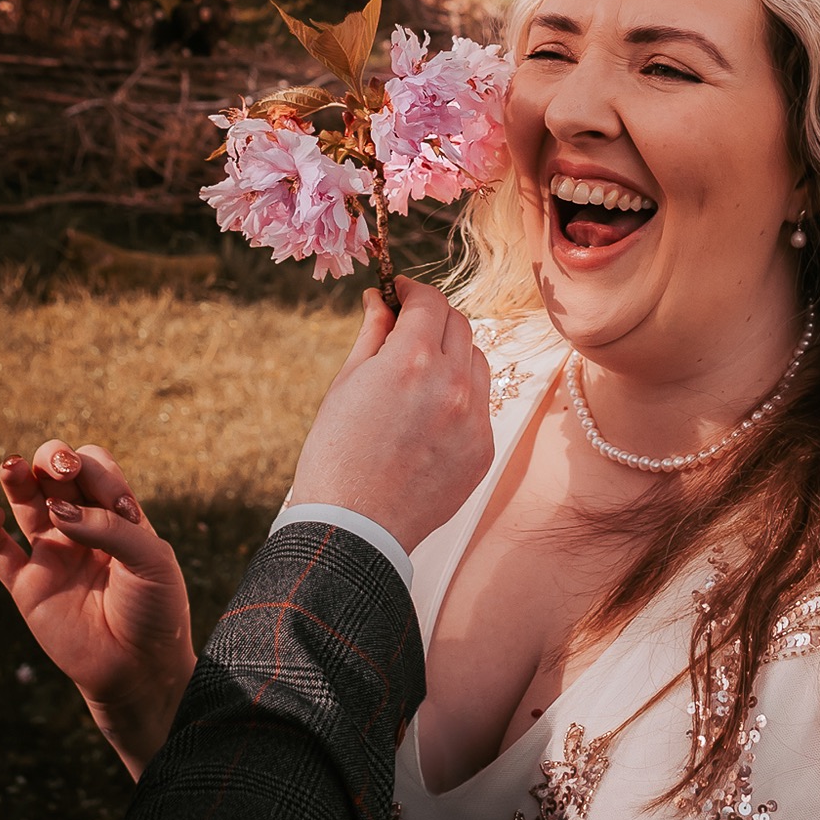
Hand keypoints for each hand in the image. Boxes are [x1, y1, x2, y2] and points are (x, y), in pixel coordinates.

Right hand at [0, 445, 195, 780]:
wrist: (139, 668)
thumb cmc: (155, 610)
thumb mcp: (151, 561)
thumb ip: (111, 530)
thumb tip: (60, 514)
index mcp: (119, 515)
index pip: (96, 471)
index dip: (94, 470)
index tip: (114, 502)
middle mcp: (83, 528)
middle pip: (58, 478)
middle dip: (54, 461)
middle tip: (57, 468)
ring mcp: (53, 555)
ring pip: (26, 506)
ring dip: (18, 482)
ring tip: (11, 465)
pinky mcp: (27, 587)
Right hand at [289, 274, 493, 553]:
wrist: (353, 528)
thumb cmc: (335, 454)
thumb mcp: (345, 384)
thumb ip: (371, 334)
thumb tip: (379, 298)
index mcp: (413, 359)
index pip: (430, 301)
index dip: (412, 290)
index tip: (398, 293)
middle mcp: (454, 383)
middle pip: (459, 324)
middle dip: (432, 318)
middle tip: (406, 328)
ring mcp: (475, 418)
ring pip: (477, 361)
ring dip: (452, 355)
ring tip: (417, 376)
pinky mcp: (484, 448)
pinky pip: (480, 405)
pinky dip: (459, 398)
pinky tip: (427, 417)